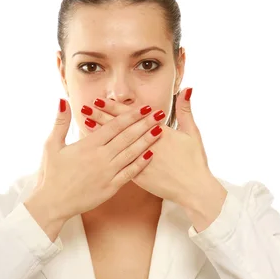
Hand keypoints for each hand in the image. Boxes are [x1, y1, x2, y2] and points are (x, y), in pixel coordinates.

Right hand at [32, 98, 164, 221]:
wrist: (53, 203)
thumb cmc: (51, 174)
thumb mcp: (51, 145)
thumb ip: (60, 122)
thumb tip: (63, 101)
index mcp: (88, 145)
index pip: (114, 126)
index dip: (131, 116)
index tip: (144, 107)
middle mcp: (100, 157)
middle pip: (127, 137)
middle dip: (145, 124)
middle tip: (160, 114)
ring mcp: (107, 173)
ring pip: (131, 153)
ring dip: (147, 141)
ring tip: (160, 130)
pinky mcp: (111, 187)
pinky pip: (129, 173)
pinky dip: (141, 163)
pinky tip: (151, 155)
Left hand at [80, 89, 214, 205]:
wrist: (194, 189)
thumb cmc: (194, 162)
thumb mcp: (193, 134)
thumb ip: (186, 111)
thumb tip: (186, 89)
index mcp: (158, 132)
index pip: (130, 117)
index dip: (114, 108)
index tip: (99, 100)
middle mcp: (145, 145)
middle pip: (119, 128)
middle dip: (100, 117)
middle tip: (85, 108)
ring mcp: (139, 161)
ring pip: (115, 145)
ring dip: (99, 134)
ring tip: (85, 123)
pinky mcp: (137, 176)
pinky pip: (117, 164)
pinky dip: (105, 155)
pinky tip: (93, 150)